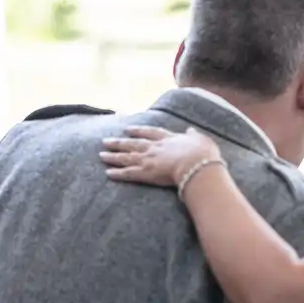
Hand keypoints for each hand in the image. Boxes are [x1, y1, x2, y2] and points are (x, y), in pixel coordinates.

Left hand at [100, 126, 222, 188]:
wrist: (196, 165)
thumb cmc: (202, 154)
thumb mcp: (200, 140)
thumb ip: (193, 135)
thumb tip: (191, 130)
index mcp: (167, 139)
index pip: (149, 132)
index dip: (138, 130)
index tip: (128, 129)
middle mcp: (154, 147)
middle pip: (132, 144)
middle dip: (118, 143)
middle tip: (105, 141)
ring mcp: (148, 160)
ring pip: (126, 157)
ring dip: (113, 156)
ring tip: (101, 155)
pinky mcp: (145, 174)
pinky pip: (128, 174)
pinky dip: (117, 173)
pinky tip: (108, 173)